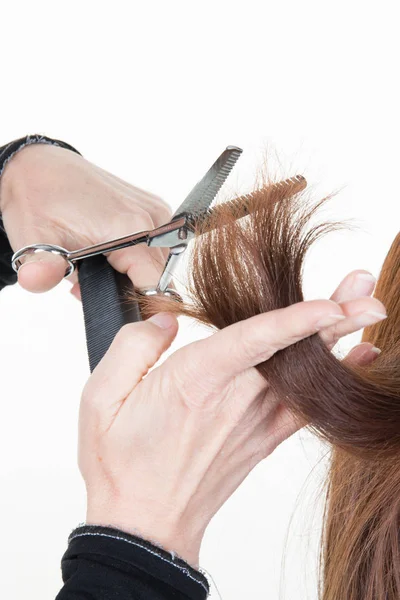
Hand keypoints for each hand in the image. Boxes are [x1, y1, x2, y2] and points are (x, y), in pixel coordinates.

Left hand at [0, 143, 171, 297]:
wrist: (41, 166)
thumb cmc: (38, 201)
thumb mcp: (32, 238)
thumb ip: (41, 268)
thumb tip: (37, 280)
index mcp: (131, 228)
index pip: (156, 288)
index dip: (135, 307)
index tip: (107, 305)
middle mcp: (153, 218)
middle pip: (158, 278)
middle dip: (127, 290)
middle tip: (88, 282)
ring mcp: (157, 211)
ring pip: (159, 265)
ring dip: (132, 274)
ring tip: (95, 264)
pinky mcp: (156, 208)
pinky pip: (156, 247)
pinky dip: (136, 257)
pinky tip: (108, 251)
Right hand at [78, 270, 384, 567]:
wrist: (145, 522)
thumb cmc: (122, 461)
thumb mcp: (102, 397)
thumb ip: (133, 346)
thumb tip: (163, 323)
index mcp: (197, 379)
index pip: (255, 339)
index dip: (297, 319)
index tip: (333, 303)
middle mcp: (236, 398)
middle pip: (292, 350)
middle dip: (335, 315)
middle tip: (365, 288)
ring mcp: (254, 421)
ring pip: (305, 373)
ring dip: (340, 339)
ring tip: (368, 311)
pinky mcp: (262, 438)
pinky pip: (308, 407)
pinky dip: (335, 382)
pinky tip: (358, 360)